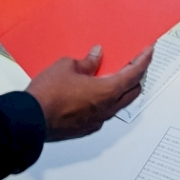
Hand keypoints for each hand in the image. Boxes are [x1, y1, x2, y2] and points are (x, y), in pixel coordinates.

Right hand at [28, 44, 154, 139]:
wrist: (30, 120)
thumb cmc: (48, 94)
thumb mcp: (67, 66)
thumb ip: (87, 61)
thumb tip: (96, 55)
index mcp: (107, 92)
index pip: (134, 74)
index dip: (144, 60)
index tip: (150, 50)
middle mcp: (106, 109)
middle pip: (132, 91)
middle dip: (136, 75)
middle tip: (132, 62)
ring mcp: (97, 121)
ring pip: (118, 104)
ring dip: (120, 89)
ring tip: (111, 75)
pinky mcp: (85, 128)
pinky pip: (103, 113)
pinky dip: (105, 101)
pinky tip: (93, 92)